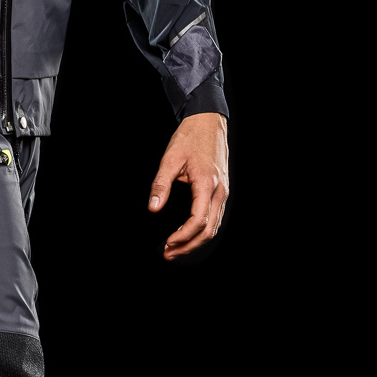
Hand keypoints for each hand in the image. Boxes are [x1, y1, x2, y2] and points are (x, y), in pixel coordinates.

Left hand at [148, 113, 227, 260]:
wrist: (208, 122)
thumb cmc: (190, 138)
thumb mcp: (170, 159)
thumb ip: (161, 184)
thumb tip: (153, 208)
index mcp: (207, 184)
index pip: (198, 221)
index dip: (183, 236)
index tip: (167, 243)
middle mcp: (219, 191)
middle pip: (209, 230)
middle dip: (188, 245)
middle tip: (168, 253)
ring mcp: (223, 192)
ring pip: (214, 226)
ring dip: (195, 241)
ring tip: (175, 248)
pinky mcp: (222, 191)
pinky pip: (216, 217)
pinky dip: (203, 231)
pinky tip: (188, 235)